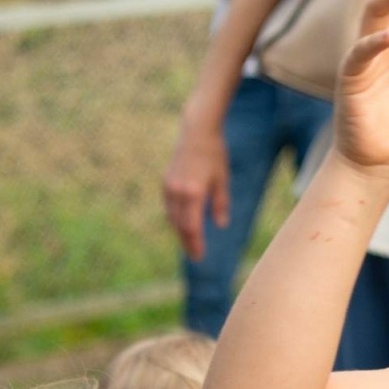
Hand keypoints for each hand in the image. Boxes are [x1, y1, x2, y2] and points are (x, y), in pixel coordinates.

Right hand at [162, 121, 229, 259]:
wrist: (196, 133)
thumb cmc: (214, 155)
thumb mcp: (222, 180)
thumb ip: (220, 204)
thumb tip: (221, 225)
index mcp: (193, 193)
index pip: (192, 226)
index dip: (195, 243)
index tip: (200, 256)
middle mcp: (177, 192)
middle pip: (180, 225)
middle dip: (187, 241)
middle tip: (195, 256)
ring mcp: (169, 187)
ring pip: (172, 217)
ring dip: (180, 231)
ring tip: (190, 243)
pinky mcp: (166, 182)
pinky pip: (169, 206)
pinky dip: (176, 218)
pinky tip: (183, 224)